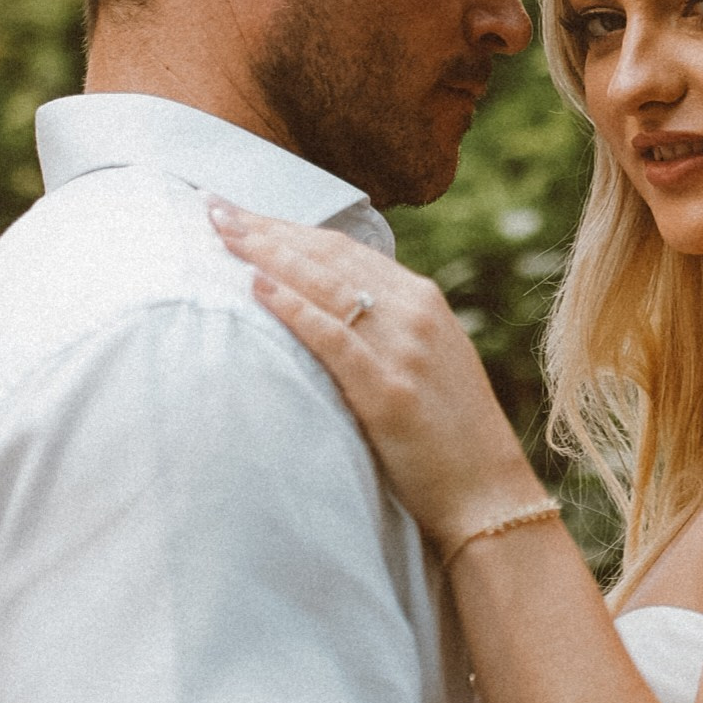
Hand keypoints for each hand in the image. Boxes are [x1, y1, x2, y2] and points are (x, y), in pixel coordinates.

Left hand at [207, 206, 540, 548]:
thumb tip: (329, 309)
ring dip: (268, 254)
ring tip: (222, 234)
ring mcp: (404, 349)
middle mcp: (415, 312)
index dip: (290, 228)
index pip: (344, 248)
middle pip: (329, 255)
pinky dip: (293, 308)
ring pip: (326, 284)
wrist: (487, 493)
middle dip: (268, 229)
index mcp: (422, 301)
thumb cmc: (448, 435)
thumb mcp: (425, 362)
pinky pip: (333, 337)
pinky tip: (256, 288)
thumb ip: (386, 329)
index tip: (243, 214)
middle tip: (215, 209)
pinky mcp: (389, 390)